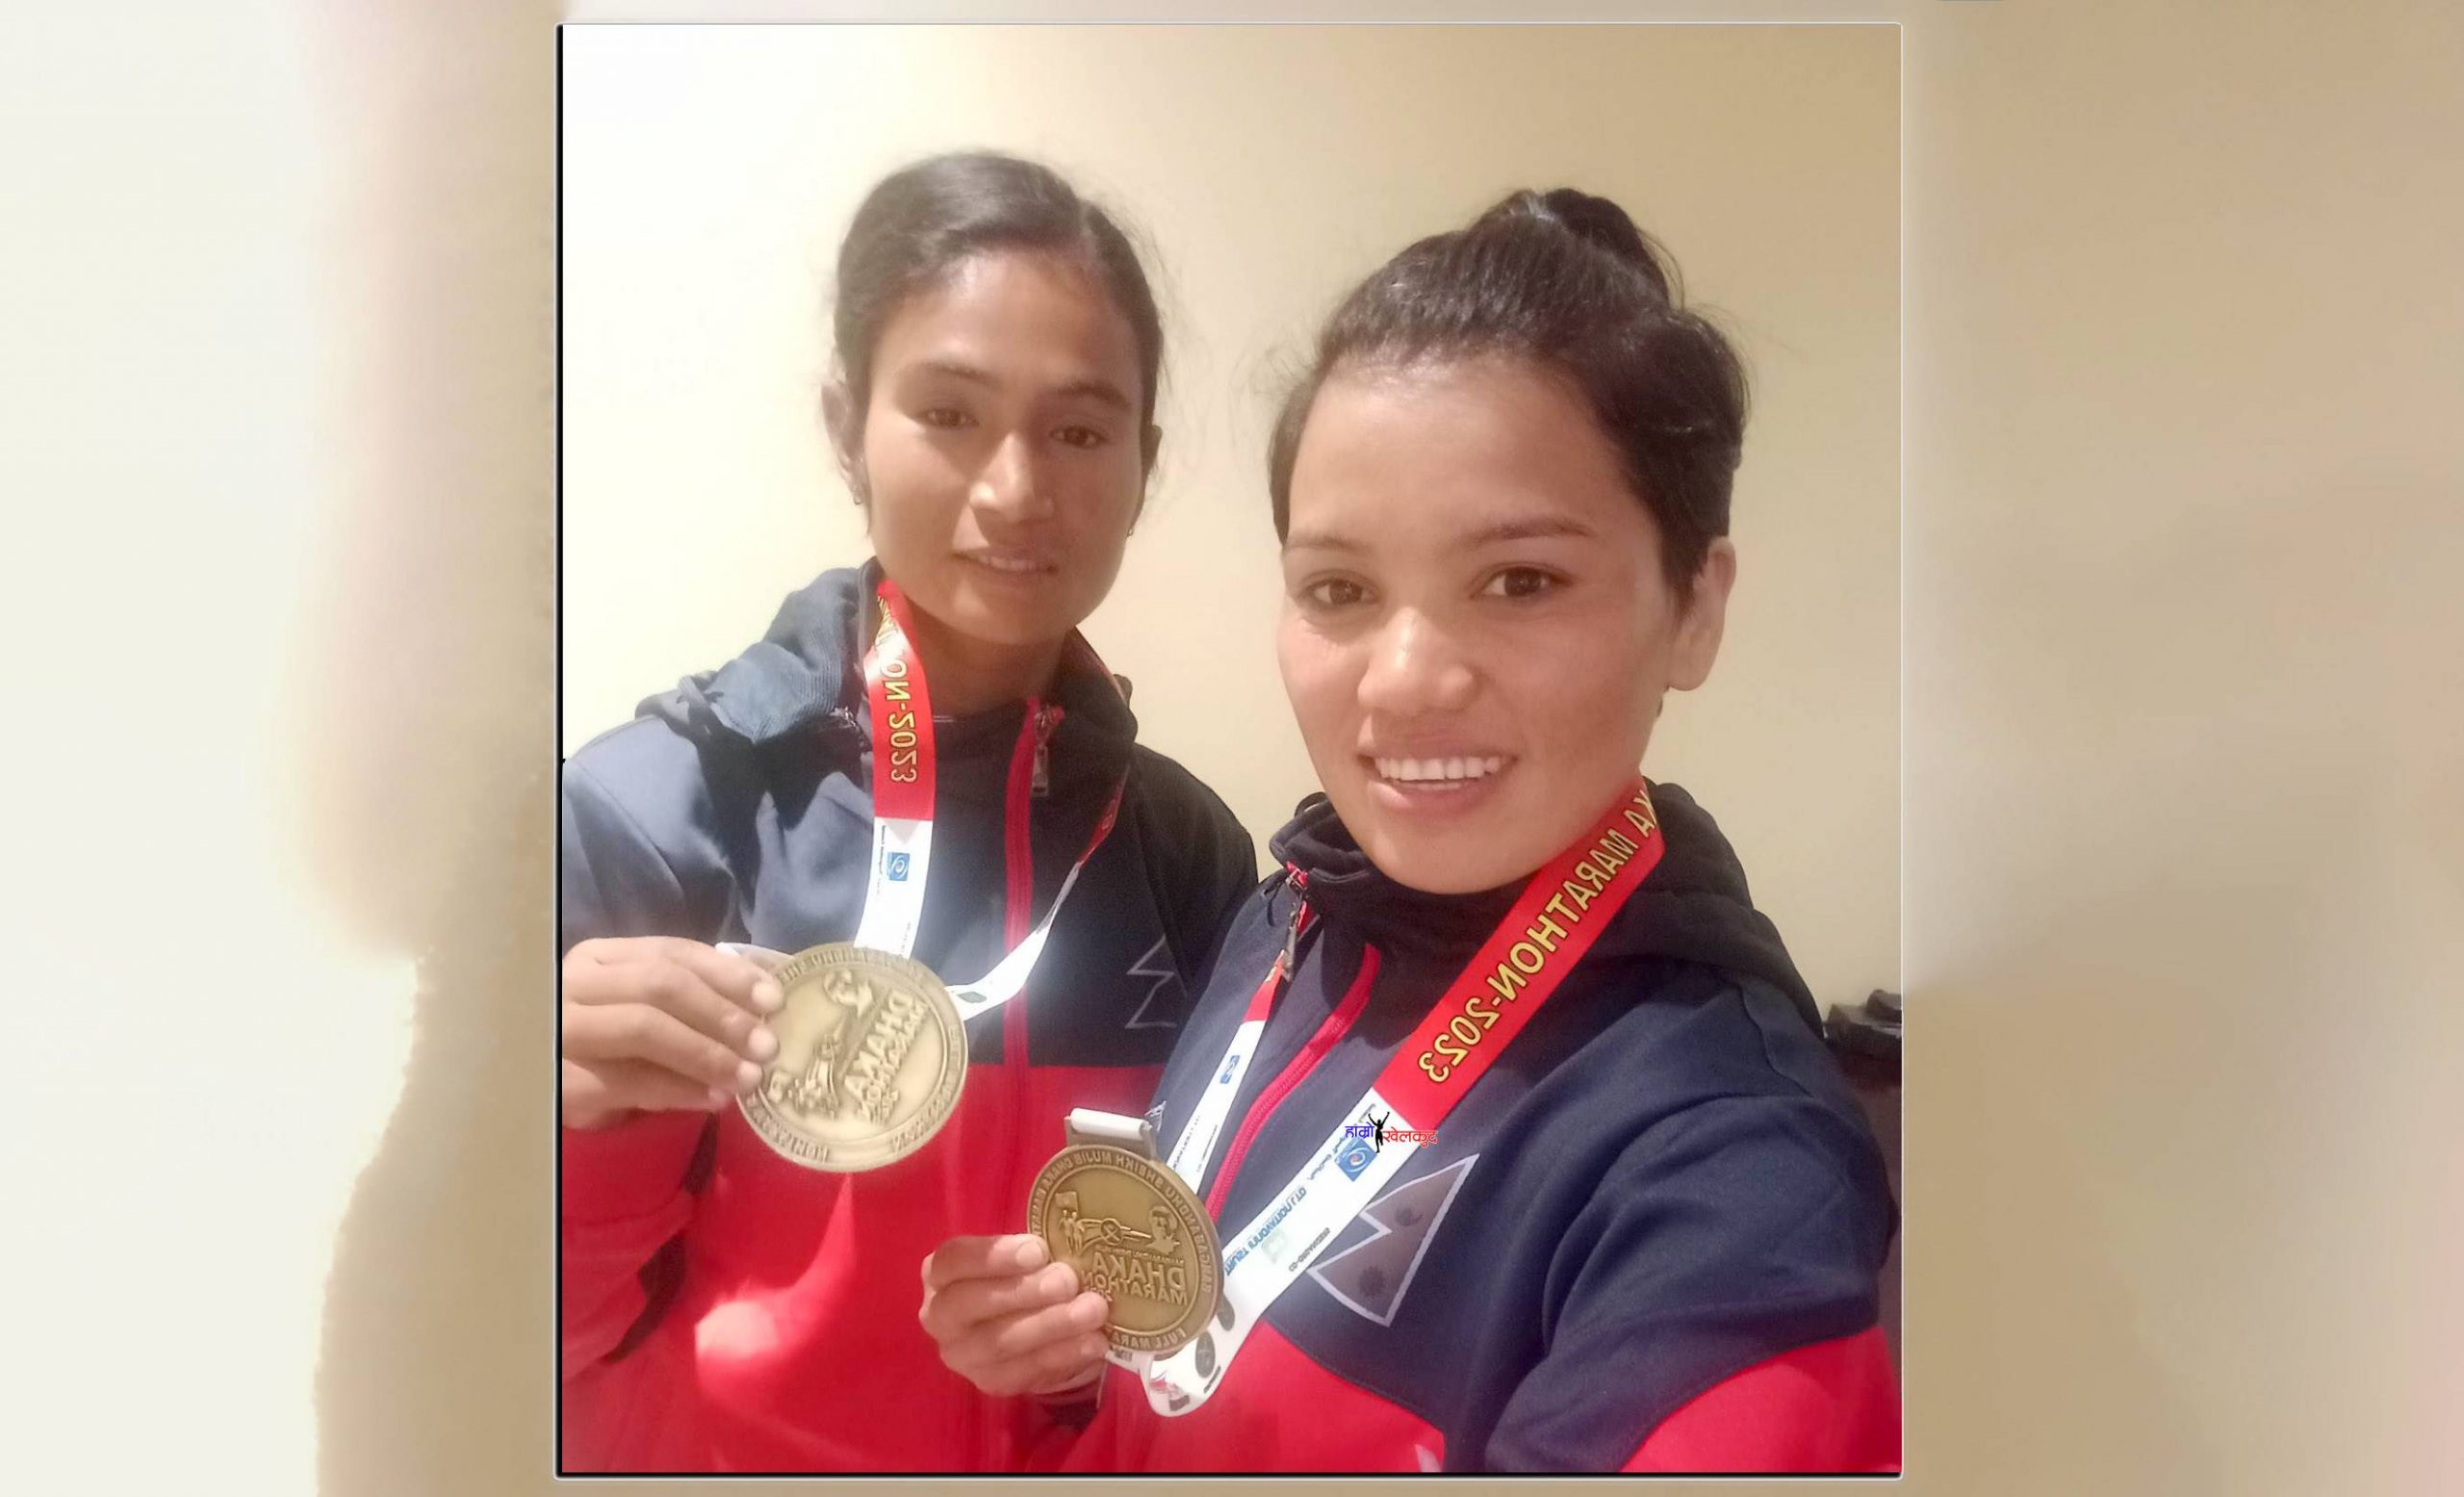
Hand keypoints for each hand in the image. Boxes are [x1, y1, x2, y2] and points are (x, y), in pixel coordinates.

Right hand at [561, 936, 783, 1129]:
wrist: (534, 1094)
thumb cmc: (596, 1050)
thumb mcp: (631, 1012)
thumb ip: (682, 1002)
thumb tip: (762, 1008)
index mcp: (599, 957)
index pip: (672, 953)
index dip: (728, 974)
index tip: (774, 1000)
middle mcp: (575, 982)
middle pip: (661, 985)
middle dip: (723, 1015)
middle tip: (767, 1046)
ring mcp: (561, 1029)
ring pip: (645, 1027)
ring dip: (707, 1054)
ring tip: (749, 1079)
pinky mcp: (559, 1078)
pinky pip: (629, 1080)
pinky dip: (679, 1090)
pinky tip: (712, 1100)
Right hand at [919, 1234, 1110, 1399]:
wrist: (1032, 1328)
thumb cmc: (1024, 1276)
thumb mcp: (1022, 1256)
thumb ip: (1034, 1249)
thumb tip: (1074, 1236)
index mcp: (941, 1274)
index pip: (952, 1261)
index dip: (993, 1256)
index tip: (1038, 1250)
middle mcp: (940, 1317)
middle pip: (970, 1304)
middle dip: (1023, 1291)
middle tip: (1068, 1280)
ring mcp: (963, 1355)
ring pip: (999, 1342)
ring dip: (1050, 1325)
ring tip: (1093, 1310)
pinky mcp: (992, 1383)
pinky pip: (1025, 1372)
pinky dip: (1063, 1355)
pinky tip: (1094, 1342)